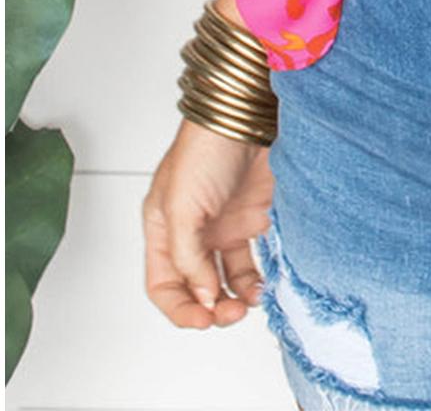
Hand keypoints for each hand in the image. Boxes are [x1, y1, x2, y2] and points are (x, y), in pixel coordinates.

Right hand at [142, 118, 273, 328]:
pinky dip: (259, 278)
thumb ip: (189, 256)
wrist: (248, 114)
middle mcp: (193, 232)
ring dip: (236, 297)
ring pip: (227, 279)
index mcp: (165, 229)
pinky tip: (266, 283)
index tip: (203, 317)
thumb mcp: (182, 205)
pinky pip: (255, 260)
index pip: (163, 284)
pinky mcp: (254, 218)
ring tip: (251, 301)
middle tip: (231, 313)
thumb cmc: (206, 147)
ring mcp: (225, 226)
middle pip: (196, 287)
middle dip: (211, 307)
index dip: (180, 308)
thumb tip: (204, 295)